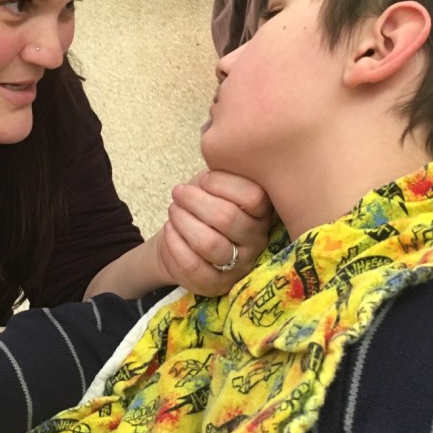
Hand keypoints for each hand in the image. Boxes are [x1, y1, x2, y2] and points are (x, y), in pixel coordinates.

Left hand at [157, 169, 273, 295]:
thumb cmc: (203, 204)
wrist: (181, 238)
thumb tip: (221, 147)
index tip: (203, 179)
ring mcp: (239, 266)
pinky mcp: (217, 285)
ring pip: (209, 244)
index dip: (222, 183)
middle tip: (178, 193)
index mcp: (262, 212)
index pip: (253, 196)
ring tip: (173, 211)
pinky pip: (193, 265)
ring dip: (183, 222)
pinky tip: (169, 230)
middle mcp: (257, 240)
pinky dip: (175, 243)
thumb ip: (223, 169)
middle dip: (194, 201)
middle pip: (227, 218)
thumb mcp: (215, 182)